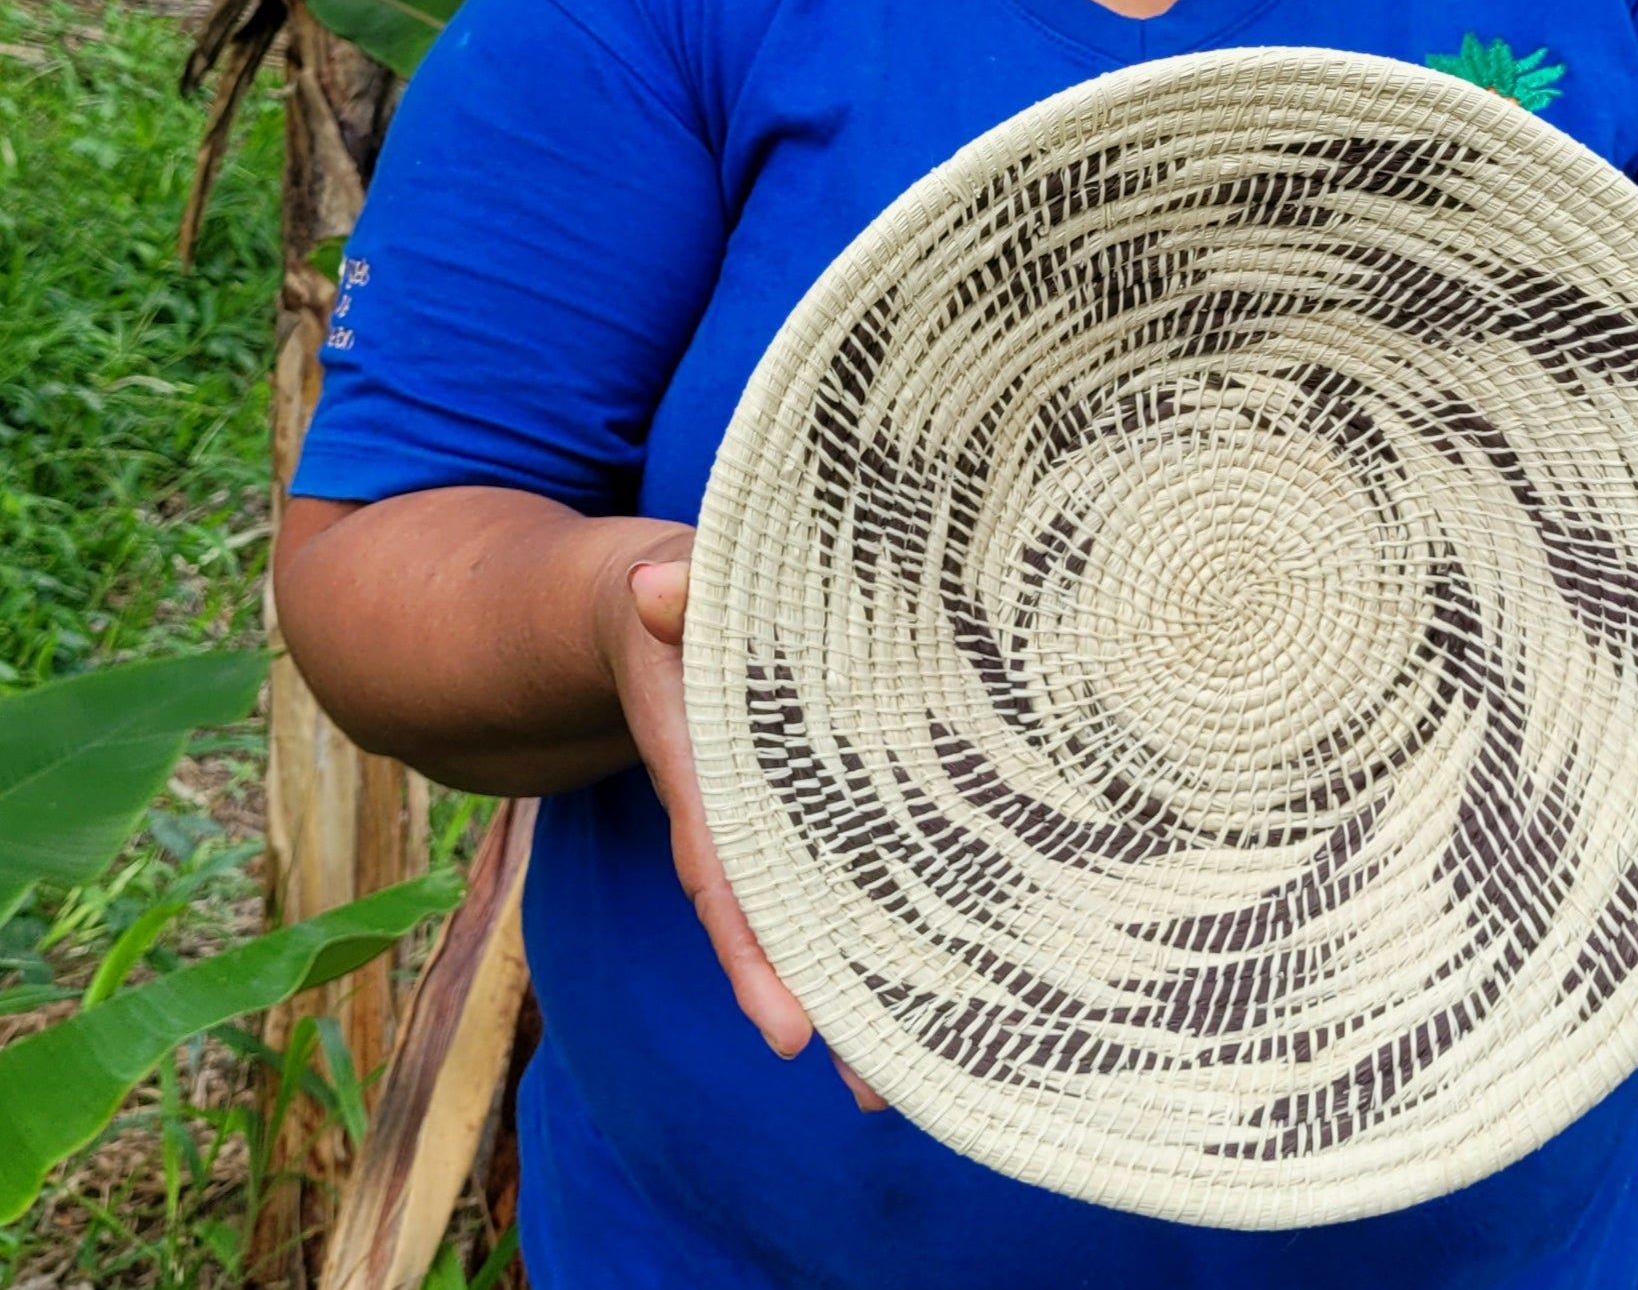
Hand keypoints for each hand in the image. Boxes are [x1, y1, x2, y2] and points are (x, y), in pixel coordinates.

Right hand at [604, 543, 888, 1111]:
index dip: (757, 950)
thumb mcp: (672, 582)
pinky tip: (944, 983)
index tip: (788, 1034)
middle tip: (880, 1099)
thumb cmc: (680, 589)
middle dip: (828, 1005)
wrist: (651, 602)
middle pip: (783, 922)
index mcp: (707, 765)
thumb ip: (671, 590)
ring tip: (915, 1083)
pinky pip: (854, 865)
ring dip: (863, 988)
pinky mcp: (829, 799)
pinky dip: (885, 920)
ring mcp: (784, 814)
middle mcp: (742, 812)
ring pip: (821, 911)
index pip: (731, 872)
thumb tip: (657, 585)